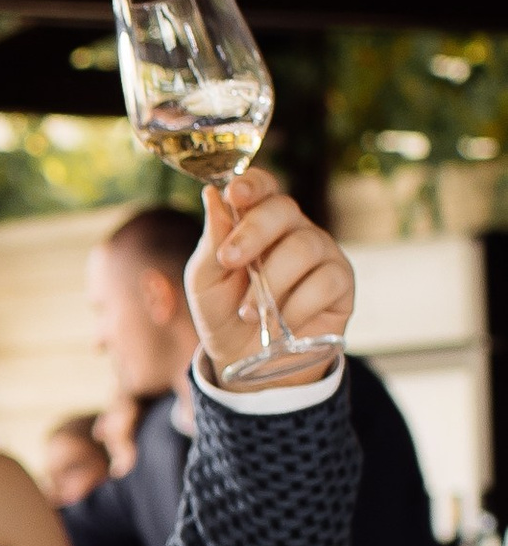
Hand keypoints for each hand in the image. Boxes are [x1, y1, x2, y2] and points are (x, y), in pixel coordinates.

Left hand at [187, 172, 352, 382]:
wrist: (248, 361)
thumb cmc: (224, 312)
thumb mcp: (205, 281)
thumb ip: (211, 241)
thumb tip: (213, 196)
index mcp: (256, 220)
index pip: (262, 186)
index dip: (253, 184)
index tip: (236, 193)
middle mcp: (292, 229)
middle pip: (283, 209)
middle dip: (253, 233)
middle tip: (229, 261)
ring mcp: (320, 252)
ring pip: (303, 248)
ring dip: (270, 283)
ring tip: (249, 313)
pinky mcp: (341, 282)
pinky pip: (325, 282)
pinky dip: (296, 307)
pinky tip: (282, 323)